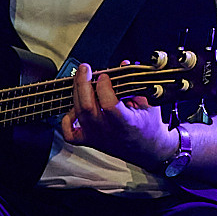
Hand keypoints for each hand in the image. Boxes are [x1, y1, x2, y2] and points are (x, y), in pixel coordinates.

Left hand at [59, 63, 176, 168]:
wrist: (147, 150)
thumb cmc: (149, 127)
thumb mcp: (150, 104)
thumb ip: (135, 85)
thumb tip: (124, 65)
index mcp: (126, 123)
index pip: (108, 104)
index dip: (104, 87)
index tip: (106, 75)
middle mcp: (107, 131)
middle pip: (87, 107)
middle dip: (83, 83)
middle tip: (85, 68)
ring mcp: (95, 137)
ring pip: (78, 113)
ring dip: (77, 93)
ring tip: (81, 79)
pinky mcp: (89, 140)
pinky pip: (69, 132)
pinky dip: (67, 118)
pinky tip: (75, 107)